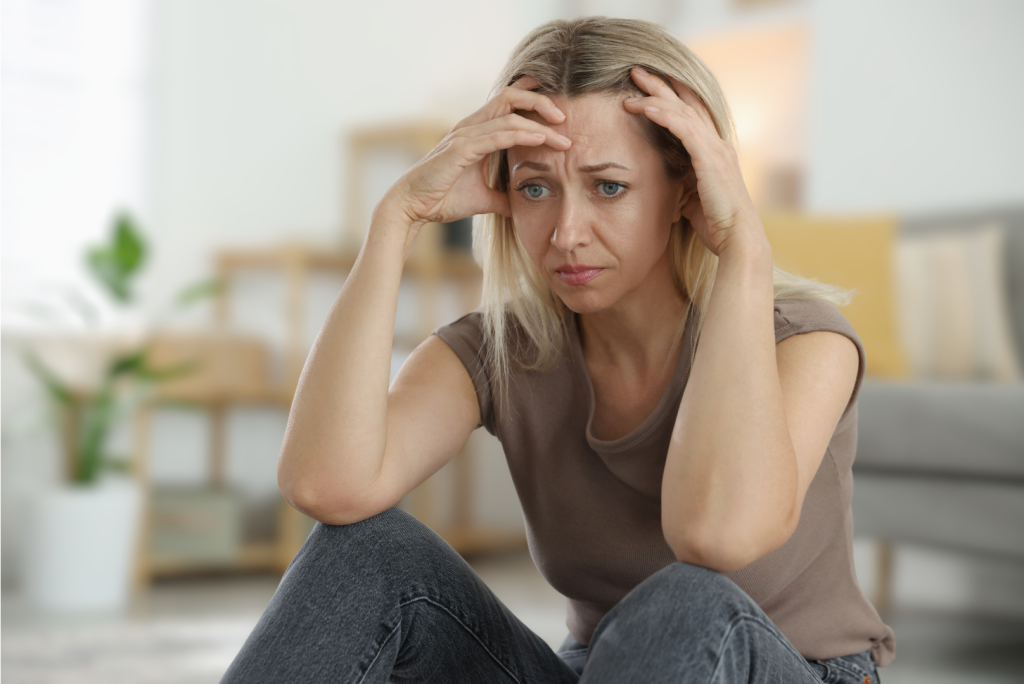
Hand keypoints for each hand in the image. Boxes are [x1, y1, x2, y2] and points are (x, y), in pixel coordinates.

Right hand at [378, 76, 571, 230]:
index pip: (507, 103)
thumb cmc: (443, 199)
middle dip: (541, 102)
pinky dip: (522, 135)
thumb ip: (506, 198)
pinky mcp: (461, 149)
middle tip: (566, 118)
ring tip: (563, 134)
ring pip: (509, 115)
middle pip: (511, 97)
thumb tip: (525, 207)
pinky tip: (541, 141)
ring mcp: (465, 135)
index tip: (559, 112)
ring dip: (539, 123)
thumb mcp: (484, 199)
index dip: (533, 99)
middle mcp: (471, 127)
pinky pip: (498, 135)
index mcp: (476, 132)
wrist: (413, 208)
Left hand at [623, 66, 763, 257]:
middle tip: (637, 70)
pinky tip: (645, 106)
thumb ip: (683, 190)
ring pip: (682, 110)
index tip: (648, 87)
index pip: (691, 116)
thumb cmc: (717, 226)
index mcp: (714, 153)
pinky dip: (663, 115)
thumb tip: (670, 193)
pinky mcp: (709, 158)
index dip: (671, 98)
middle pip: (686, 104)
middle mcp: (717, 145)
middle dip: (661, 85)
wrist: (737, 239)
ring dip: (656, 95)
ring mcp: (715, 149)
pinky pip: (683, 128)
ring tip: (633, 81)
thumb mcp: (693, 202)